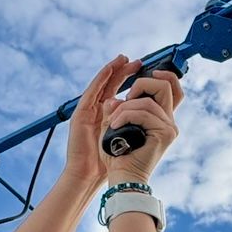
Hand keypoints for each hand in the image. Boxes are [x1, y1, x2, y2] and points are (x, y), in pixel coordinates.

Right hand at [58, 55, 145, 194]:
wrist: (89, 173)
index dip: (133, 82)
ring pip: (103, 84)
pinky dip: (101, 78)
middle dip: (126, 71)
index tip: (148, 74)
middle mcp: (100, 110)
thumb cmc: (109, 159)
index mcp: (112, 116)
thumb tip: (149, 109)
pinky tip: (110, 68)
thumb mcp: (127, 137)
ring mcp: (90, 110)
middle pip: (113, 84)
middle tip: (139, 62)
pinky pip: (92, 91)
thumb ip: (134, 122)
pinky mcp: (81, 113)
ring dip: (114, 69)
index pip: (124, 93)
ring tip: (124, 59)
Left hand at [102, 65, 183, 184]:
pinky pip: (144, 113)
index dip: (164, 75)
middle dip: (140, 85)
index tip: (149, 71)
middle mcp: (169, 121)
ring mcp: (169, 128)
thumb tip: (116, 97)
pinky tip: (115, 126)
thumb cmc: (117, 155)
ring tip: (113, 122)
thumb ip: (118, 107)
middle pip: (166, 85)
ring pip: (147, 101)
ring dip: (124, 108)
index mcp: (161, 118)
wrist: (122, 177)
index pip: (173, 89)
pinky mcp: (165, 134)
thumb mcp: (116, 124)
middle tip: (124, 101)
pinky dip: (125, 116)